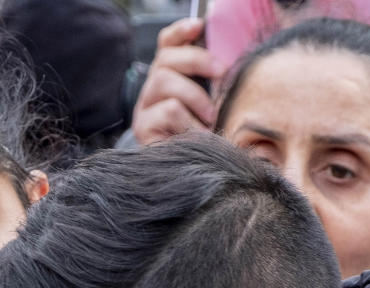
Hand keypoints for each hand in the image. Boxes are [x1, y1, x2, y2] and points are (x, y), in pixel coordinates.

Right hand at [132, 18, 226, 145]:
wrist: (184, 179)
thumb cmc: (202, 142)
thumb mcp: (211, 110)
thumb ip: (212, 88)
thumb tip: (226, 66)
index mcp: (169, 80)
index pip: (166, 45)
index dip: (180, 32)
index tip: (199, 25)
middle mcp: (152, 91)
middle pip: (165, 59)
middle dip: (196, 59)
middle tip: (221, 73)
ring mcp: (145, 110)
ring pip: (164, 81)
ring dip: (195, 96)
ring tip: (209, 119)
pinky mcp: (143, 129)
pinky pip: (169, 110)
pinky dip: (190, 123)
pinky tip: (197, 138)